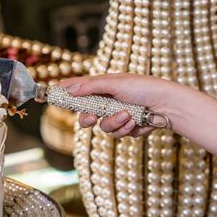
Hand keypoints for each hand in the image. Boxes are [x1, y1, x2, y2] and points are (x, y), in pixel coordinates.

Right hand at [59, 73, 173, 137]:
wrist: (167, 105)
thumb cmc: (143, 87)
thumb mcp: (114, 83)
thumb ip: (90, 86)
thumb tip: (68, 88)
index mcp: (103, 87)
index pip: (78, 89)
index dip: (64, 93)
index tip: (49, 95)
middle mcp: (108, 102)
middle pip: (86, 115)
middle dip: (89, 118)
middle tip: (91, 118)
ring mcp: (118, 116)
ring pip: (104, 127)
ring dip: (116, 123)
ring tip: (129, 115)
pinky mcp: (128, 128)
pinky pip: (119, 134)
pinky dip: (127, 128)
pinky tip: (138, 121)